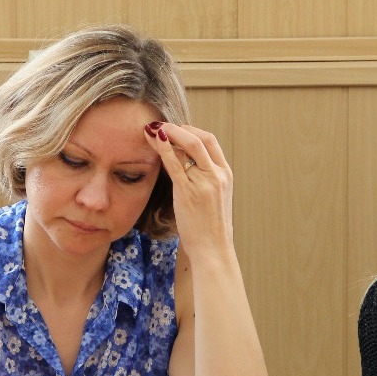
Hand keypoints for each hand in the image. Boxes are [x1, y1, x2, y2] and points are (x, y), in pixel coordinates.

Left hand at [144, 122, 233, 255]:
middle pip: (201, 138)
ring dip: (168, 133)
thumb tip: (185, 167)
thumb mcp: (213, 199)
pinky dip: (163, 148)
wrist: (213, 250)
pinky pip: (175, 163)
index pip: (210, 141)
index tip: (175, 130)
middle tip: (161, 126)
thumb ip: (204, 180)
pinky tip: (153, 140)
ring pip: (187, 146)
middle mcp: (218, 175)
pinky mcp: (189, 192)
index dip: (191, 131)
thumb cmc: (210, 228)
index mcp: (225, 174)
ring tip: (151, 129)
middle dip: (179, 128)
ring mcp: (205, 182)